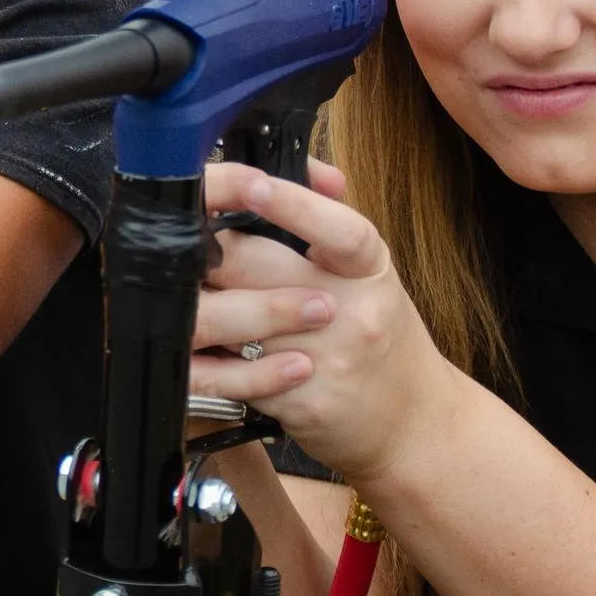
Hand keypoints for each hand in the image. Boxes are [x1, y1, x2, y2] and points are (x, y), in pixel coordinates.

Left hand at [188, 158, 454, 484]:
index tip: (254, 185)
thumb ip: (332, 224)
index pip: (338, 230)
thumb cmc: (382, 337)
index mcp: (370, 270)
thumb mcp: (370, 275)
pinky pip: (234, 375)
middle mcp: (353, 313)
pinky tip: (197, 346)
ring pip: (235, 321)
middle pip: (261, 269)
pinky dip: (208, 358)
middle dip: (214, 253)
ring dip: (202, 305)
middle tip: (185, 242)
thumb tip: (309, 170)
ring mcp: (326, 361)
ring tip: (182, 293)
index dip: (293, 205)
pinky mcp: (301, 403)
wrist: (413, 425)